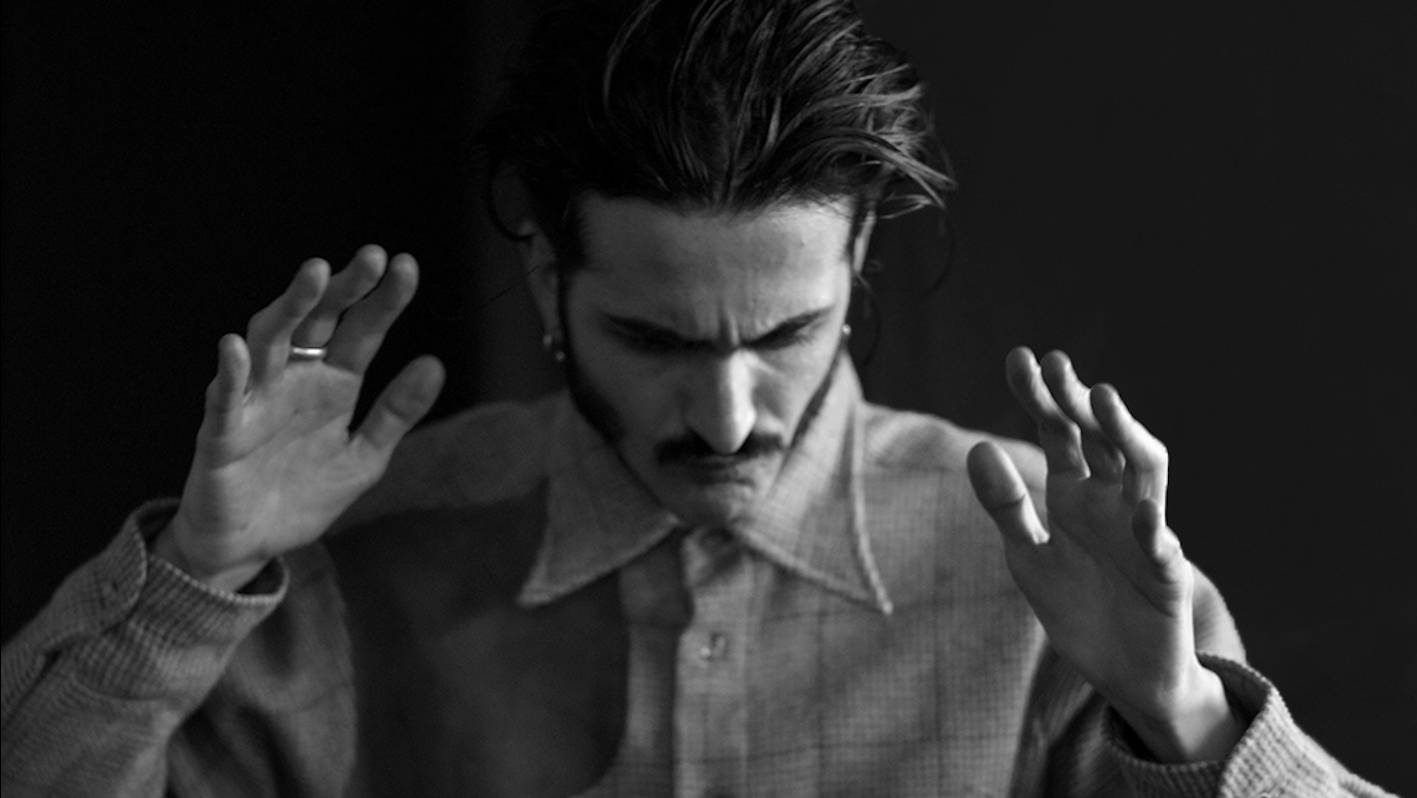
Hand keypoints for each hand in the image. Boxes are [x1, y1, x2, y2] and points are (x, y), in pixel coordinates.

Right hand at [154, 245, 444, 591]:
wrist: (249, 546)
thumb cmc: (302, 495)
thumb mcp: (364, 457)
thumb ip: (396, 413)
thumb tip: (434, 363)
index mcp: (332, 384)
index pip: (361, 331)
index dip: (382, 300)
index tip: (406, 266)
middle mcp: (294, 380)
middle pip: (317, 321)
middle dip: (342, 288)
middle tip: (371, 256)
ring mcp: (255, 401)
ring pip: (269, 341)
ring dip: (290, 306)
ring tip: (315, 274)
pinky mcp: (222, 434)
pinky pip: (224, 398)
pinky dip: (231, 372)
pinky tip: (236, 346)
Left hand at [966, 347, 1240, 762]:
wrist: (1121, 673)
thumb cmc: (1077, 606)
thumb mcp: (1027, 554)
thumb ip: (1006, 505)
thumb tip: (976, 447)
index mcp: (1076, 491)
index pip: (1059, 431)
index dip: (1041, 396)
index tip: (1019, 358)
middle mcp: (1114, 500)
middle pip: (1102, 437)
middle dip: (1079, 400)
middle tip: (1056, 363)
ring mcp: (1144, 533)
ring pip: (1146, 473)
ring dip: (1127, 435)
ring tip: (1103, 399)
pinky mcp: (1166, 577)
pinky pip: (1164, 549)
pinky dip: (1154, 531)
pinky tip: (1141, 514)